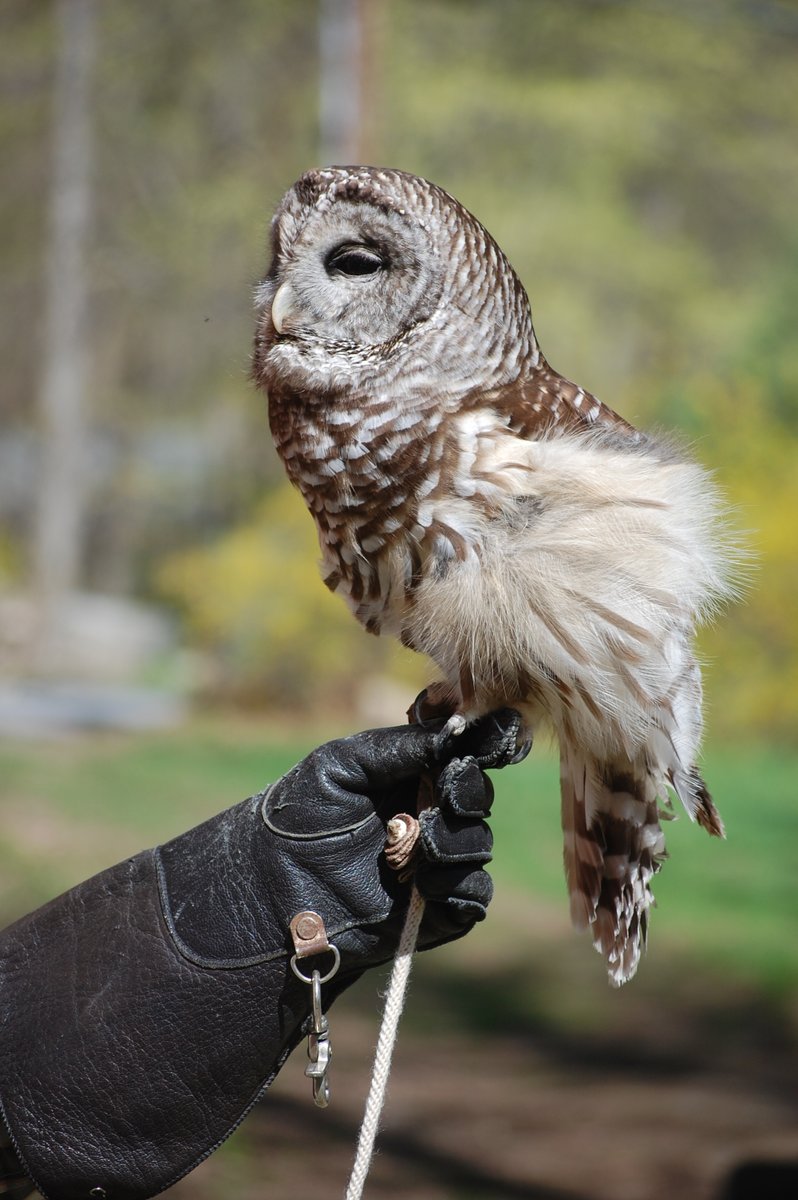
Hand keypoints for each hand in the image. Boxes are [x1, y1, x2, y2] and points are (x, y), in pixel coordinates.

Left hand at [260, 708, 527, 975]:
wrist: (271, 887)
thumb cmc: (298, 816)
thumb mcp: (342, 764)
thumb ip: (401, 747)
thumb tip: (458, 732)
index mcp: (414, 775)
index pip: (467, 754)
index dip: (489, 743)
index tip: (499, 735)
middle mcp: (431, 814)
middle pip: (480, 796)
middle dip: (469, 791)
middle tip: (446, 793)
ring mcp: (436, 863)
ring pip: (479, 844)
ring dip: (456, 840)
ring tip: (418, 844)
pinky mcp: (437, 909)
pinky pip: (474, 894)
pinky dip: (457, 883)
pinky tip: (424, 882)